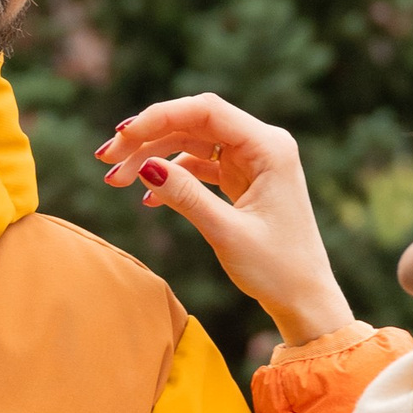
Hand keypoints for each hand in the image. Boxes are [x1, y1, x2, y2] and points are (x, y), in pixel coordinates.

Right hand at [97, 97, 356, 349]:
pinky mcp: (244, 179)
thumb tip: (145, 167)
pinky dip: (173, 176)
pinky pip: (201, 166)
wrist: (305, 300)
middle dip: (148, 139)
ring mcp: (253, 161)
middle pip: (194, 123)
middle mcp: (263, 145)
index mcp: (269, 147)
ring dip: (154, 157)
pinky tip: (147, 197)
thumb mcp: (226, 233)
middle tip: (107, 161)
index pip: (206, 111)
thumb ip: (186, 196)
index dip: (158, 117)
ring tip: (117, 180)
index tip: (122, 137)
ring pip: (192, 143)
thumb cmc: (277, 270)